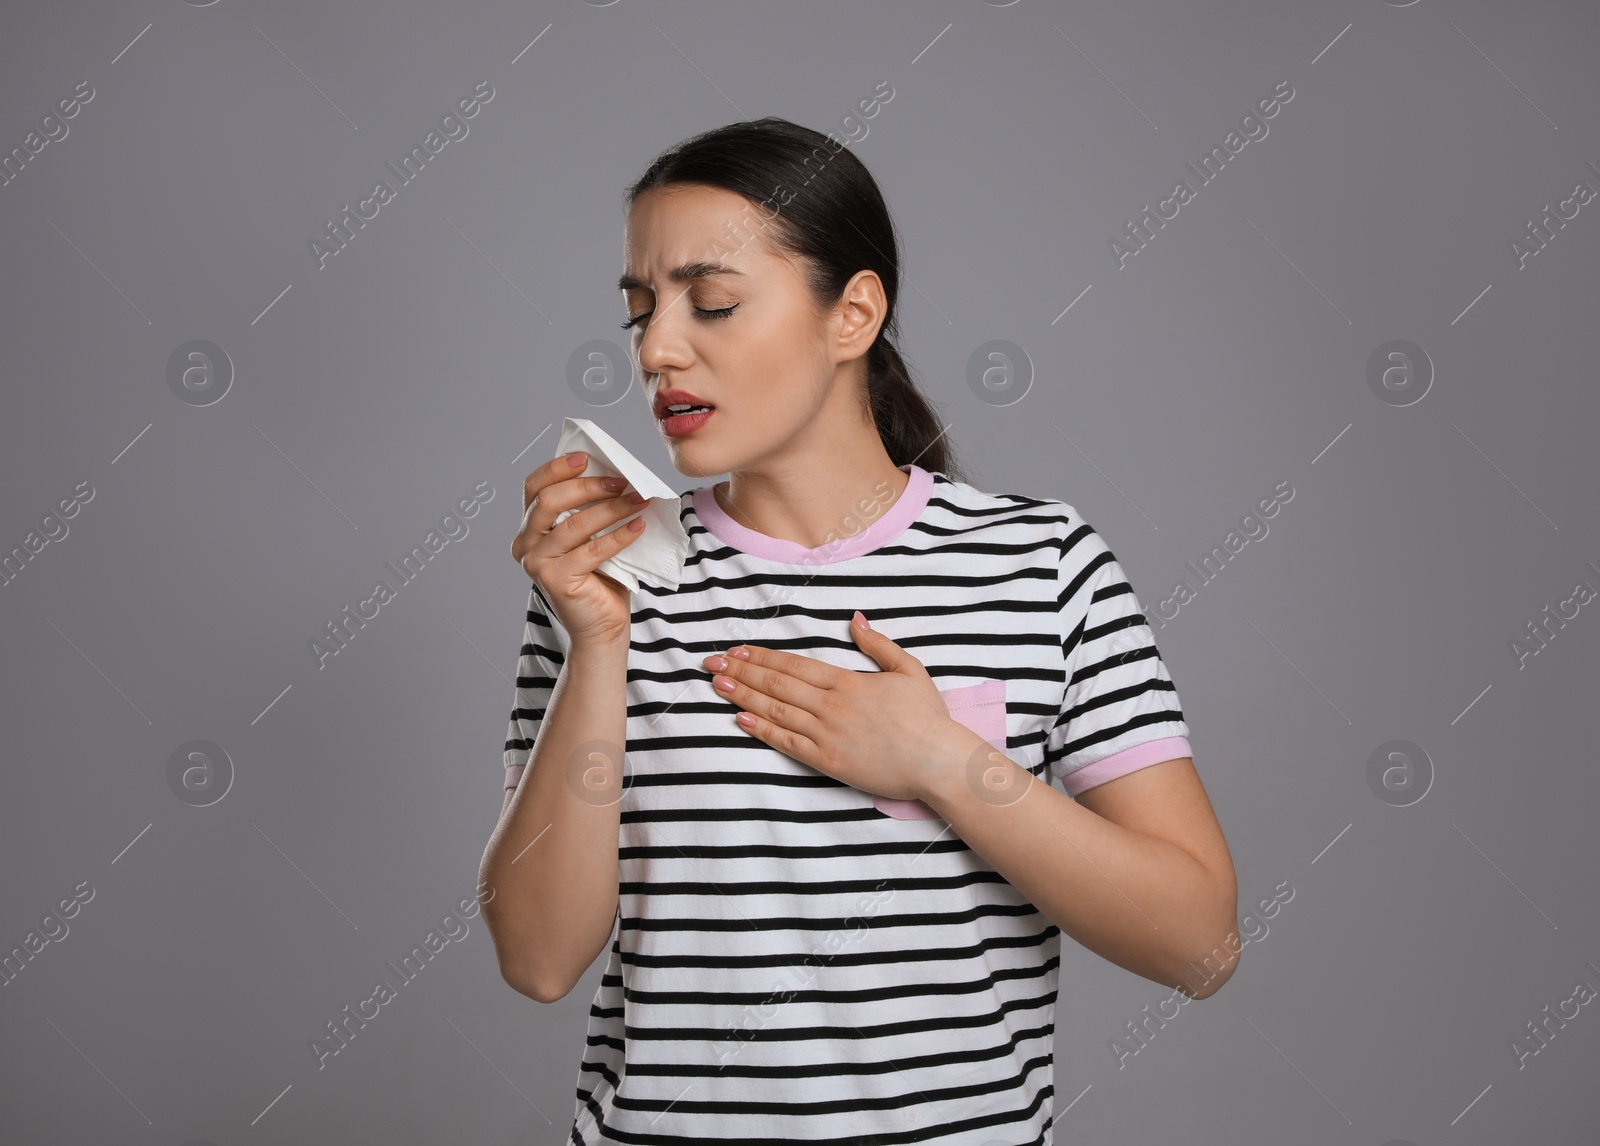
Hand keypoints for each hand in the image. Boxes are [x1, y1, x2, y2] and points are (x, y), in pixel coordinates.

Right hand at [511, 451, 651, 646]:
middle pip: (549, 501)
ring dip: (611, 508)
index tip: (587, 458)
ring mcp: (537, 564)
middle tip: (623, 482)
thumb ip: (591, 508)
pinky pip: (591, 551)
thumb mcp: (592, 535)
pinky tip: (639, 526)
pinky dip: (618, 536)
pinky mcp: (556, 581)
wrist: (602, 625)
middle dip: (588, 486)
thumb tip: (617, 474)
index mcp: (529, 527)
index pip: (534, 487)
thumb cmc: (600, 577)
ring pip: (573, 524)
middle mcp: (525, 544)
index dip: (557, 468)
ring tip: (639, 500)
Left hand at [700, 611, 985, 803]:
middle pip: (777, 684)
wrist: (938, 762)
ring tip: (717, 685)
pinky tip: (741, 720)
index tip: (737, 651)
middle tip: (712, 663)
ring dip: (743, 696)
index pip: (794, 665)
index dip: (762, 658)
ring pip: (776, 711)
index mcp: (848, 681)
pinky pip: (788, 743)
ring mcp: (827, 734)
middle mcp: (831, 705)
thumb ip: (878, 644)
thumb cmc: (928, 718)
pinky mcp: (828, 761)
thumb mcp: (909, 669)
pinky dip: (762, 730)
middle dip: (741, 672)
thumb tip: (854, 619)